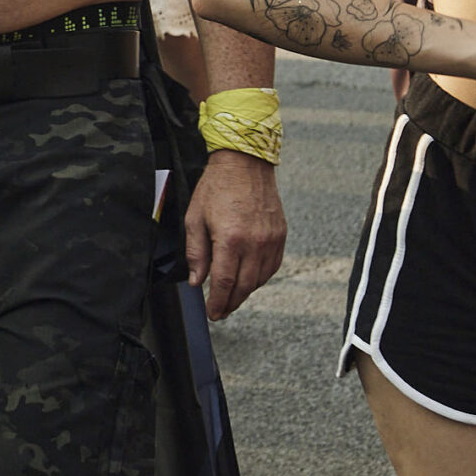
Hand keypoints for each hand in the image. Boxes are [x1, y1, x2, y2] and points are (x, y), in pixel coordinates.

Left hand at [184, 149, 286, 320]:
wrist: (244, 163)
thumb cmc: (217, 187)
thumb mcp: (195, 218)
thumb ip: (196, 253)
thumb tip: (197, 281)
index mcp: (230, 239)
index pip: (225, 282)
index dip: (217, 302)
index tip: (212, 313)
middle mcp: (254, 243)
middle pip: (244, 287)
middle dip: (231, 303)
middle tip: (220, 311)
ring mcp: (270, 240)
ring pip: (260, 279)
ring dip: (246, 292)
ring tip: (232, 296)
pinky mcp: (280, 235)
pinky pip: (272, 266)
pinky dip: (260, 277)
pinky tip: (250, 279)